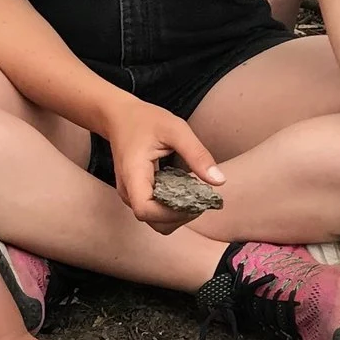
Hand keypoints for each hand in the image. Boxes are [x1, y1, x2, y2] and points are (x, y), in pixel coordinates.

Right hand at [104, 97, 225, 230]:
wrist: (120, 117)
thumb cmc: (145, 120)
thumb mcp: (176, 129)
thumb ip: (197, 154)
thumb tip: (219, 181)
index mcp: (132, 175)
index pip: (146, 211)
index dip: (172, 213)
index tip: (194, 200)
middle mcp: (128, 191)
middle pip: (154, 222)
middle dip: (181, 217)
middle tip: (200, 199)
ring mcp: (131, 195)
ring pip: (156, 221)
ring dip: (178, 215)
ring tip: (194, 195)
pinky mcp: (137, 194)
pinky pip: (156, 212)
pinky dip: (173, 208)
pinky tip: (185, 191)